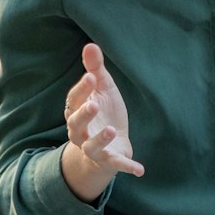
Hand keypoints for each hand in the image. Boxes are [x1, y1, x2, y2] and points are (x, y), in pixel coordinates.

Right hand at [63, 44, 144, 192]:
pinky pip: (116, 164)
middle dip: (83, 115)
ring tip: (111, 129)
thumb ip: (95, 69)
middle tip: (93, 104)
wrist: (110, 143)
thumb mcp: (102, 89)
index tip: (91, 77)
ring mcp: (94, 148)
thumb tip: (89, 44)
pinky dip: (127, 166)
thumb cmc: (104, 111)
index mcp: (77, 111)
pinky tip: (140, 169)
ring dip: (100, 139)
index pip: (74, 100)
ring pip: (92, 146)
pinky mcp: (109, 160)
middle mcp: (80, 132)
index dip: (81, 89)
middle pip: (75, 124)